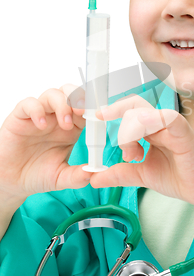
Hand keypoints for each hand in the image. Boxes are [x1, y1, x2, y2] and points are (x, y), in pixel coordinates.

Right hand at [0, 84, 89, 200]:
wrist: (12, 181)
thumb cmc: (37, 174)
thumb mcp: (61, 178)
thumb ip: (77, 176)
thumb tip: (94, 173)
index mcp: (71, 128)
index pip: (85, 108)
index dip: (92, 108)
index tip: (98, 116)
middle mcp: (56, 118)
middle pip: (71, 94)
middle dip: (79, 98)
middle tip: (82, 112)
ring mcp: (40, 115)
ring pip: (52, 94)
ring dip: (62, 104)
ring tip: (65, 124)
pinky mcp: (20, 117)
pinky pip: (29, 103)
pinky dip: (37, 110)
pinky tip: (41, 125)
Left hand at [90, 94, 193, 208]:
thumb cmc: (179, 178)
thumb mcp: (141, 175)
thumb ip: (119, 173)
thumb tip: (94, 178)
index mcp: (150, 129)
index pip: (128, 111)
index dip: (111, 111)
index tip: (94, 117)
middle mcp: (159, 123)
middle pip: (133, 105)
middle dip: (114, 111)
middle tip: (102, 122)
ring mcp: (171, 125)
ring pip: (142, 112)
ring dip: (129, 131)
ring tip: (134, 155)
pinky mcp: (183, 131)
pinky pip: (165, 118)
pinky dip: (151, 121)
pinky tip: (143, 133)